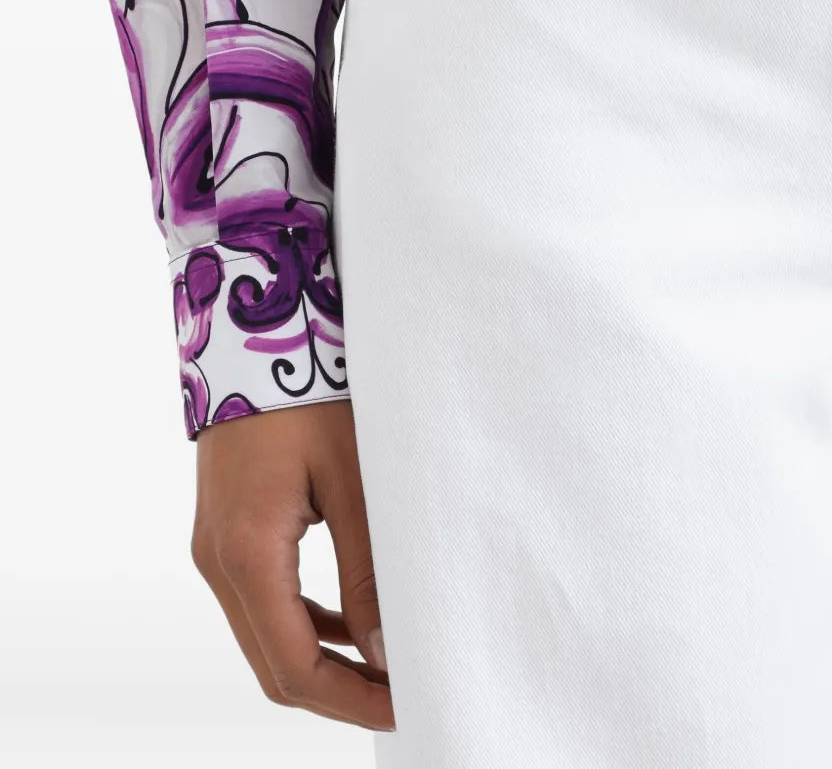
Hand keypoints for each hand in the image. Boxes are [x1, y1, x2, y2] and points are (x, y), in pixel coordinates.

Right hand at [190, 399, 394, 730]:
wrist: (252, 338)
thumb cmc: (309, 396)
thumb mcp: (352, 479)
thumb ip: (368, 569)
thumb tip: (385, 651)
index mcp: (248, 551)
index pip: (293, 665)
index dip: (350, 700)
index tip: (405, 705)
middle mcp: (218, 561)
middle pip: (274, 666)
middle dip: (339, 694)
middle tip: (403, 696)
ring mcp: (214, 550)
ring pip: (265, 641)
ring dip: (322, 664)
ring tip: (386, 670)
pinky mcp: (224, 536)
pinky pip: (261, 604)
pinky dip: (304, 627)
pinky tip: (350, 625)